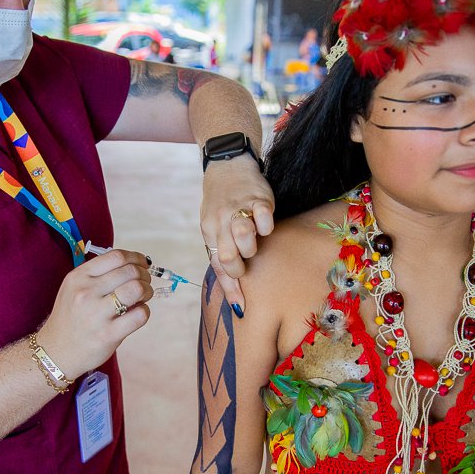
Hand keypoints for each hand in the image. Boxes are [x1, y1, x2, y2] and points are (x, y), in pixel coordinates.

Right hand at [34, 250, 153, 379]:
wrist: (56, 351)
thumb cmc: (71, 317)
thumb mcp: (74, 288)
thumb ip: (99, 274)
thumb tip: (135, 264)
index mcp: (79, 277)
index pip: (116, 257)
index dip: (136, 258)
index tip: (142, 264)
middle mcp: (86, 292)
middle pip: (130, 271)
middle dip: (144, 275)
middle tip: (144, 283)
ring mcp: (97, 314)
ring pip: (137, 289)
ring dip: (147, 291)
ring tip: (143, 297)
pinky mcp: (109, 334)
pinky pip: (140, 315)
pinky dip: (145, 311)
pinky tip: (137, 314)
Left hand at [200, 158, 273, 315]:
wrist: (228, 165)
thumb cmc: (222, 203)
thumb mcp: (214, 225)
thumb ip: (222, 249)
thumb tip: (233, 286)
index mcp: (208, 230)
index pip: (216, 265)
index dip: (230, 289)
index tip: (241, 308)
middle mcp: (220, 221)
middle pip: (227, 256)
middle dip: (239, 268)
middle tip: (246, 263)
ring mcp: (239, 209)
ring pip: (243, 236)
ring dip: (251, 247)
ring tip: (254, 242)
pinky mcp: (258, 198)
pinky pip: (263, 218)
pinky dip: (266, 226)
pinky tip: (265, 223)